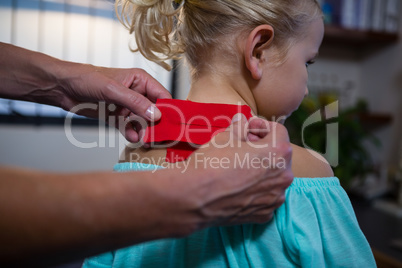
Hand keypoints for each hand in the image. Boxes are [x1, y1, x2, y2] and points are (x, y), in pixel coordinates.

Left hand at [57, 63, 171, 141]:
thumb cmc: (86, 79)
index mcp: (140, 80)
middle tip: (158, 138)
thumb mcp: (113, 89)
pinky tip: (132, 138)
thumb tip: (157, 115)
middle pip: (155, 112)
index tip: (172, 125)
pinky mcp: (118, 116)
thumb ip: (136, 102)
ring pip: (143, 122)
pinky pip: (130, 127)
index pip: (162, 96)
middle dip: (156, 125)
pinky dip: (132, 133)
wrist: (63, 88)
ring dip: (144, 131)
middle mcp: (137, 93)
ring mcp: (128, 106)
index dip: (168, 110)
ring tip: (145, 141)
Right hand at [182, 114, 292, 227]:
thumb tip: (242, 122)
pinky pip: (265, 196)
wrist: (194, 197)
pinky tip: (238, 186)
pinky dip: (255, 190)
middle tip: (242, 146)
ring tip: (239, 167)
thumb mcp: (226, 137)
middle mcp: (283, 177)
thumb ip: (240, 128)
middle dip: (263, 148)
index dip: (261, 126)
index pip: (279, 132)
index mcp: (279, 153)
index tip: (247, 128)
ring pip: (273, 178)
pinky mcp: (264, 215)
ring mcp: (275, 198)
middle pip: (279, 156)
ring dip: (261, 169)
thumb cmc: (212, 163)